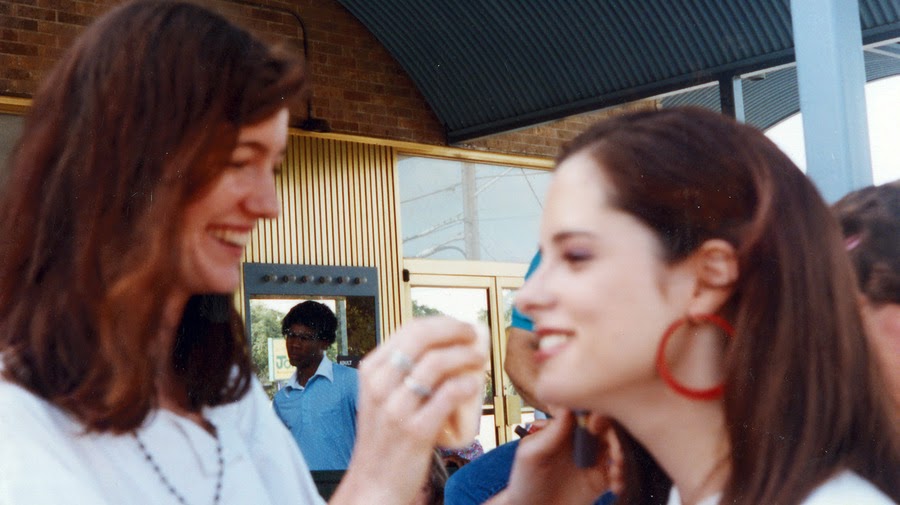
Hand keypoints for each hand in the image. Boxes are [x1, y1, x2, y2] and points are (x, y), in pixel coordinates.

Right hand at [330, 316, 486, 504]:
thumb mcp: (381, 396)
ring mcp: (396, 408)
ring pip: (436, 363)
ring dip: (466, 355)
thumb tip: (441, 344)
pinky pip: (448, 395)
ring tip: (479, 360)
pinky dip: (466, 384)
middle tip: (475, 336)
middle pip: (422, 338)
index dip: (441, 322)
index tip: (460, 327)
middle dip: (455, 330)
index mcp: (371, 370)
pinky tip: (474, 384)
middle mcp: (379, 385)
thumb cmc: (385, 438)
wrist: (375, 483)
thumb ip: (401, 371)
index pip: (409, 329)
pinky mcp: (415, 431)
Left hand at [487, 408, 619, 504]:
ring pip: (616, 448)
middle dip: (615, 437)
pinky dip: (623, 475)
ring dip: (622, 456)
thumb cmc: (525, 481)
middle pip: (607, 427)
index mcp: (564, 428)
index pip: (585, 411)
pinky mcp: (600, 479)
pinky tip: (615, 485)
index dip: (596, 414)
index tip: (596, 426)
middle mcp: (580, 440)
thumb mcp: (531, 455)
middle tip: (614, 453)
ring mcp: (591, 459)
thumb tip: (568, 408)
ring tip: (616, 470)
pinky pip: (618, 472)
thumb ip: (550, 433)